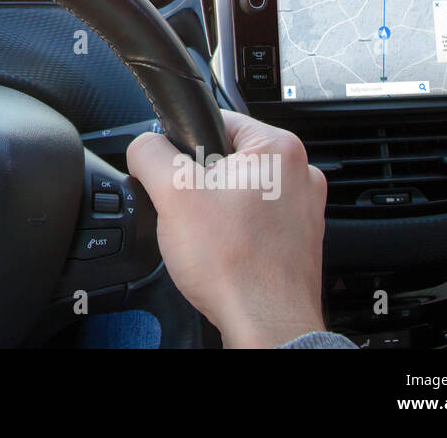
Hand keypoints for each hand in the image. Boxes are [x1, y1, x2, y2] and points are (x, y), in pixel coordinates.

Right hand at [127, 110, 328, 347]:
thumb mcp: (171, 193)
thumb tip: (142, 144)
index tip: (178, 176)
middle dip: (200, 183)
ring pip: (239, 192)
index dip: (184, 146)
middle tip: (191, 213)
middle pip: (226, 158)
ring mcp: (303, 210)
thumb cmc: (234, 265)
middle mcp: (301, 174)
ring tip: (209, 237)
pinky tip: (225, 253)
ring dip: (216, 210)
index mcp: (279, 147)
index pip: (215, 120)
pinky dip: (235, 233)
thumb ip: (149, 153)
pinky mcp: (298, 240)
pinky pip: (254, 221)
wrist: (265, 324)